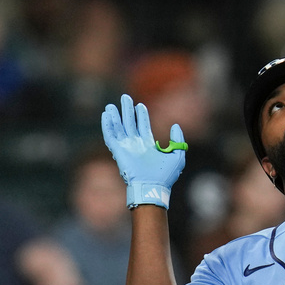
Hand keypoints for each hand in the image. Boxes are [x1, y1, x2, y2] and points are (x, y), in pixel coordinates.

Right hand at [101, 94, 185, 208]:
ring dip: (115, 115)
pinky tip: (106, 115)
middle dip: (127, 110)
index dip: (142, 115)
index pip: (143, 126)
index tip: (140, 105)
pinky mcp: (118, 151)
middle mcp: (136, 145)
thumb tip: (175, 126)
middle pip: (130, 123)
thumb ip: (178, 140)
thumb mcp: (178, 155)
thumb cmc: (166, 175)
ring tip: (112, 104)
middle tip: (125, 97)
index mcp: (149, 145)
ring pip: (119, 127)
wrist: (153, 186)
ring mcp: (126, 147)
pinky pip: (110, 136)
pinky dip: (107, 125)